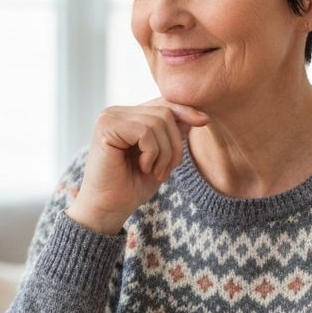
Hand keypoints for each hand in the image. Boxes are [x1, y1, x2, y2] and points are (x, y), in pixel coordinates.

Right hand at [67, 99, 209, 234]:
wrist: (108, 209)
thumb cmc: (132, 187)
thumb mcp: (160, 158)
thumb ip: (173, 135)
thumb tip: (197, 114)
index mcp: (127, 117)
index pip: (162, 104)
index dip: (184, 112)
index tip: (204, 121)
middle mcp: (116, 113)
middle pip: (164, 112)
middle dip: (174, 144)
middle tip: (166, 170)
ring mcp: (109, 118)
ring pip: (158, 122)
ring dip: (164, 153)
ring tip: (155, 172)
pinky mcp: (106, 127)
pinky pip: (145, 132)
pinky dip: (152, 153)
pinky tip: (143, 167)